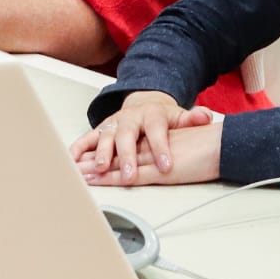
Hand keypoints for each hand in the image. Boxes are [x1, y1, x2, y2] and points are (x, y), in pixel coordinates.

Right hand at [67, 91, 211, 182]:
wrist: (144, 103)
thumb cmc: (161, 117)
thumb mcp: (179, 117)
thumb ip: (192, 119)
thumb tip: (206, 117)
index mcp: (152, 115)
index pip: (157, 131)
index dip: (162, 148)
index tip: (166, 166)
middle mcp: (130, 118)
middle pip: (127, 136)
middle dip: (126, 157)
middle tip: (129, 175)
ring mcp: (113, 124)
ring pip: (105, 137)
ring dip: (100, 154)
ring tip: (98, 170)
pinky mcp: (101, 130)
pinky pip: (87, 138)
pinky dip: (78, 149)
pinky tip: (73, 161)